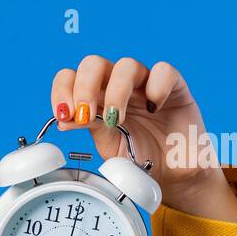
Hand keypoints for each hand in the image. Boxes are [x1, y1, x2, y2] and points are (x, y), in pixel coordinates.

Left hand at [51, 55, 236, 222]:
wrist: (172, 172)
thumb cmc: (138, 155)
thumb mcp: (107, 145)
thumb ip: (88, 128)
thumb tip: (63, 119)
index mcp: (95, 97)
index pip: (71, 77)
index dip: (62, 90)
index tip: (63, 114)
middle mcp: (117, 85)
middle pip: (93, 64)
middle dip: (84, 87)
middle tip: (85, 115)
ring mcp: (144, 83)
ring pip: (126, 64)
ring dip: (116, 92)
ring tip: (116, 120)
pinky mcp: (174, 85)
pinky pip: (163, 71)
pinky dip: (156, 87)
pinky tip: (153, 109)